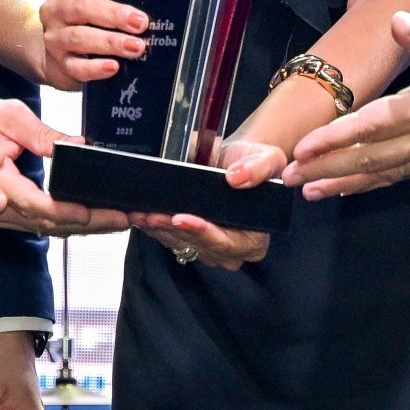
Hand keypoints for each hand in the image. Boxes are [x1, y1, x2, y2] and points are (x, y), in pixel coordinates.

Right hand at [0, 94, 120, 234]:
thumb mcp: (9, 116)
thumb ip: (42, 134)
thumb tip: (77, 145)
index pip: (37, 204)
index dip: (69, 211)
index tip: (99, 210)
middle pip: (49, 223)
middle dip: (91, 223)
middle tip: (126, 218)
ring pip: (47, 228)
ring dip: (84, 227)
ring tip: (119, 221)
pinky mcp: (5, 213)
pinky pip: (40, 224)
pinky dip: (68, 224)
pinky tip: (93, 220)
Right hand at [36, 0, 150, 88]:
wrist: (55, 55)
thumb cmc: (85, 19)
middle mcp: (57, 6)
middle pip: (80, 5)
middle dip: (113, 14)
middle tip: (141, 21)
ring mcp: (55, 36)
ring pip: (79, 37)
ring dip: (110, 42)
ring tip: (136, 46)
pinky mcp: (59, 63)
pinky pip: (75, 66)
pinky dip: (95, 68)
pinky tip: (113, 67)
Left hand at [135, 138, 275, 268]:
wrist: (236, 159)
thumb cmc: (254, 163)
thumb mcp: (267, 159)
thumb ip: (259, 168)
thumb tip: (237, 177)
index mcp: (254, 239)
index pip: (228, 242)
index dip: (204, 232)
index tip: (181, 218)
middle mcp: (232, 250)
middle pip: (200, 246)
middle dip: (174, 231)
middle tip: (152, 215)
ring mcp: (209, 248)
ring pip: (182, 245)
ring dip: (160, 230)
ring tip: (141, 213)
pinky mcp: (192, 242)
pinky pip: (171, 239)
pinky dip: (156, 229)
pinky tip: (141, 216)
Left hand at [285, 12, 409, 198]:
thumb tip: (396, 21)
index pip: (373, 126)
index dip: (335, 139)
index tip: (302, 149)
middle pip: (372, 159)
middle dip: (327, 169)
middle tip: (289, 178)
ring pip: (387, 174)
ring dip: (346, 183)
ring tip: (310, 190)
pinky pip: (407, 175)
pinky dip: (377, 183)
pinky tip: (354, 186)